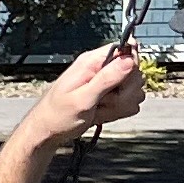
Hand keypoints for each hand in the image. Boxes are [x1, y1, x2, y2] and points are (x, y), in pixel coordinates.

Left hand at [25, 42, 146, 144]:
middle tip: (103, 101)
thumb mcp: (82, 98)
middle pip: (135, 72)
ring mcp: (107, 84)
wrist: (48, 132)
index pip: (126, 49)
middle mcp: (101, 69)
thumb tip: (129, 60)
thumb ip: (106, 79)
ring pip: (135, 89)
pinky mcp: (111, 98)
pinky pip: (130, 103)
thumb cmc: (57, 115)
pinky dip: (118, 112)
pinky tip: (101, 114)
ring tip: (98, 109)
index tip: (121, 82)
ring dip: (120, 104)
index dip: (131, 64)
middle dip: (124, 92)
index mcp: (92, 62)